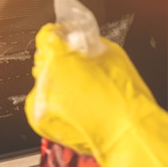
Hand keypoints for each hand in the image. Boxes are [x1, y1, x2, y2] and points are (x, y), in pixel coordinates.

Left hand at [25, 22, 156, 156]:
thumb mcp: (112, 54)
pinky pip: (42, 103)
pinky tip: (75, 105)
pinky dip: (54, 102)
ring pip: (42, 82)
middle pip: (44, 59)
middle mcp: (45, 79)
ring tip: (81, 91)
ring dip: (56, 83)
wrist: (127, 132)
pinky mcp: (40, 120)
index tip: (65, 38)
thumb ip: (88, 44)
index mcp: (60, 57)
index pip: (46, 36)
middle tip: (79, 67)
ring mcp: (41, 101)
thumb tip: (80, 41)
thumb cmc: (124, 97)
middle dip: (59, 60)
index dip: (59, 36)